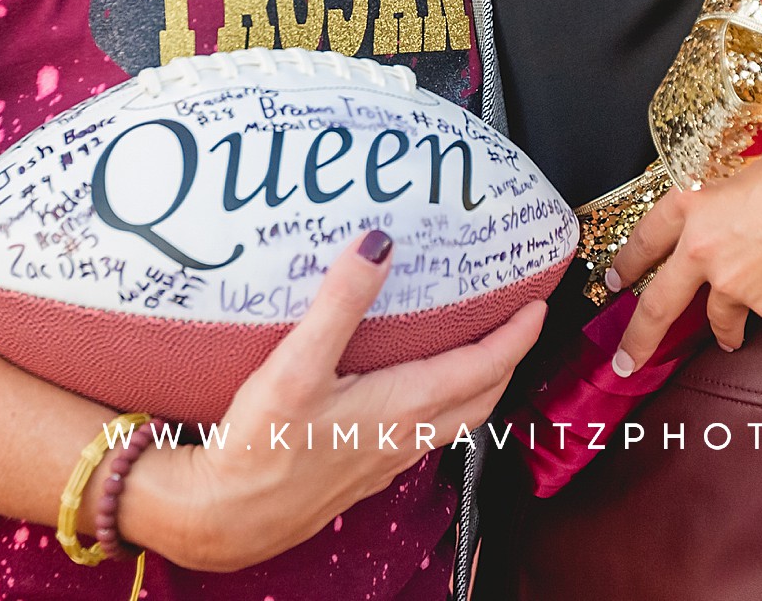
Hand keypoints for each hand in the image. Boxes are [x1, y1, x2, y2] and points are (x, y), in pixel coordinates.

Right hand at [122, 232, 544, 572]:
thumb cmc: (259, 446)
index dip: (516, 336)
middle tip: (518, 324)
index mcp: (402, 406)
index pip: (482, 367)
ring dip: (476, 386)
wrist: (222, 519)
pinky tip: (412, 394)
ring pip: (454, 421)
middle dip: (507, 361)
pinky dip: (440, 407)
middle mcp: (404, 437)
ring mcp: (384, 460)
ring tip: (475, 351)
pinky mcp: (360, 473)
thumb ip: (339, 302)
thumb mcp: (296, 364)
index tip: (539, 305)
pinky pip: (422, 435)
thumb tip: (378, 243)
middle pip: (480, 398)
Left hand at [605, 123, 761, 370]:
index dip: (627, 262)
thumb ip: (729, 187)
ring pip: (720, 314)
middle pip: (658, 304)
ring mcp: (736, 283)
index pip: (645, 238)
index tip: (616, 280)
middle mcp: (704, 247)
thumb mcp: (752, 158)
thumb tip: (732, 192)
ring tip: (729, 336)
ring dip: (722, 328)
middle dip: (638, 338)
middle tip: (626, 359)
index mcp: (694, 200)